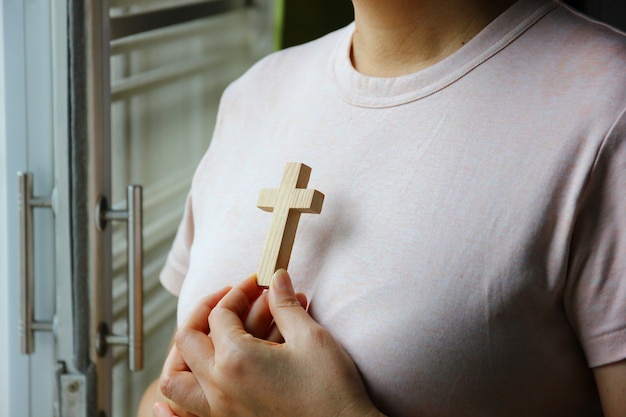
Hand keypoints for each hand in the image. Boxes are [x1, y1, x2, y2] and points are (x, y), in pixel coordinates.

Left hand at [158, 274, 306, 415]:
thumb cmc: (330, 390)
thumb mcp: (310, 338)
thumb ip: (285, 305)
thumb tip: (277, 279)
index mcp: (237, 360)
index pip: (221, 315)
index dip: (240, 292)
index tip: (259, 284)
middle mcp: (219, 387)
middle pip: (189, 340)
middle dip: (206, 312)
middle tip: (230, 301)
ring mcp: (221, 410)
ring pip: (176, 381)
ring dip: (183, 354)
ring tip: (204, 338)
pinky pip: (188, 412)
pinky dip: (174, 405)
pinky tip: (170, 401)